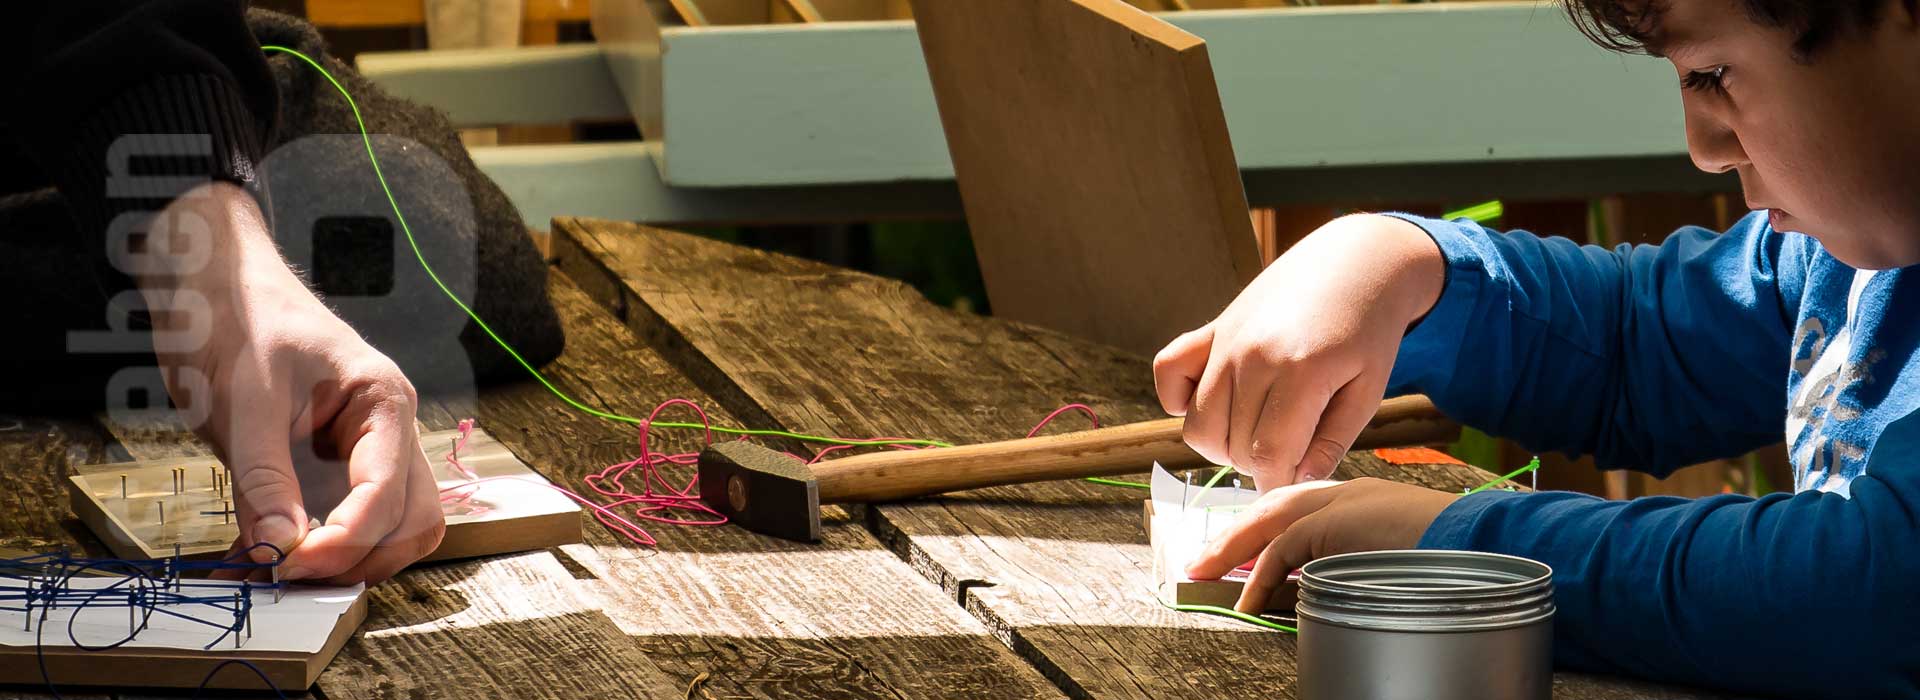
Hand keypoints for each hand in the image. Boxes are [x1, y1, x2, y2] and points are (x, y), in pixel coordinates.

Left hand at [135, 182, 444, 583]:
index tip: (291, 565)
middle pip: (412, 521)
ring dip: (346, 561)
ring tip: (274, 571)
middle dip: (359, 557)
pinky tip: (263, 556)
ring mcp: (368, 451)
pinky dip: (316, 551)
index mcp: (383, 401)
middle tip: (288, 576)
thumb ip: (265, 480)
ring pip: (394, 530)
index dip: (346, 539)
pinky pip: (349, 521)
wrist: (217, 284)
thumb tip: (281, 550)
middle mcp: (389, 430)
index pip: (389, 491)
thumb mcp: (244, 404)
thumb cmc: (238, 323)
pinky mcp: (337, 466)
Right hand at [1153, 214, 1444, 487]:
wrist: (1355, 262)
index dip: (1275, 484)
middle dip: (1258, 464)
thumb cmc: (1369, 330)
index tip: (1289, 488)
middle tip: (1289, 450)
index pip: (1268, 455)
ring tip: (1259, 433)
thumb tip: (1296, 483)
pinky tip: (1215, 403)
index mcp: (1301, 373)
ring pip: (1198, 424)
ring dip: (1223, 444)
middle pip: (1232, 446)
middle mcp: (1253, 356)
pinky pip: (1167, 373)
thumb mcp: (1368, 390)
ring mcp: (1226, 341)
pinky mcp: (1211, 328)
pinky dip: (1179, 399)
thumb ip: (1332, 441)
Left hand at [1185, 477, 1454, 613]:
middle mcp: (1351, 492)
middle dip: (1237, 533)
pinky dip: (1263, 575)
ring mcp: (1346, 501)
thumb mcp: (1398, 561)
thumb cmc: (1457, 560)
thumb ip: (1358, 567)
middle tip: (1204, 559)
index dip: (1264, 528)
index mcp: (1364, 498)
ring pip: (1271, 519)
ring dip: (1234, 548)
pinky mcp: (1342, 520)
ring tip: (1205, 573)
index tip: (1239, 551)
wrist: (1488, 546)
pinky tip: (1248, 599)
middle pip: (1276, 505)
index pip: (1299, 506)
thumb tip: (1323, 594)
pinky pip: (1287, 548)